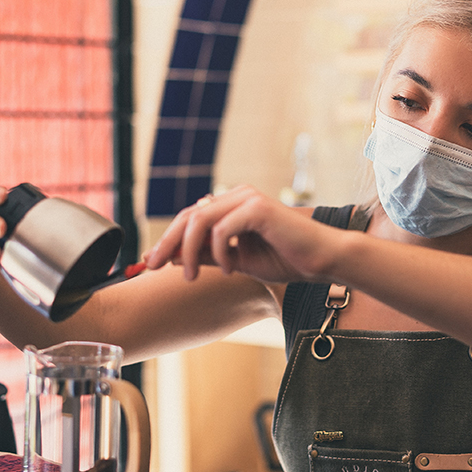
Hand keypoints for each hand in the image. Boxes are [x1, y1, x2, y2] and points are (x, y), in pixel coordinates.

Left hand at [143, 185, 338, 283]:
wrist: (322, 261)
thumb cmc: (286, 259)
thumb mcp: (238, 261)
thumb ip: (208, 256)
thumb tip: (174, 258)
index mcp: (233, 204)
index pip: (191, 217)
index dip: (168, 239)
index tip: (150, 261)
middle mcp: (238, 195)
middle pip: (189, 215)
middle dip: (167, 243)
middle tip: (153, 267)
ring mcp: (248, 198)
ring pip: (200, 219)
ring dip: (190, 251)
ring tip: (192, 276)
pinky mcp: (258, 208)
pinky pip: (223, 229)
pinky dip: (219, 252)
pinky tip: (231, 269)